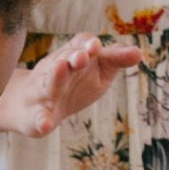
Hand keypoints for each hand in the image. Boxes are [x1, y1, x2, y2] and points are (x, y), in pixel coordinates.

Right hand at [0, 36, 140, 137]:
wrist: (30, 107)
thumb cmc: (72, 85)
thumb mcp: (96, 71)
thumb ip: (114, 60)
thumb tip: (139, 52)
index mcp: (72, 59)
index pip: (81, 45)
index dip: (88, 45)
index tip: (96, 47)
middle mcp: (56, 71)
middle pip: (64, 60)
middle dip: (72, 57)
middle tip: (81, 57)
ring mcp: (44, 94)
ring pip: (48, 83)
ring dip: (56, 76)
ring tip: (61, 69)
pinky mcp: (36, 116)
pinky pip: (38, 118)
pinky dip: (41, 120)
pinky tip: (46, 124)